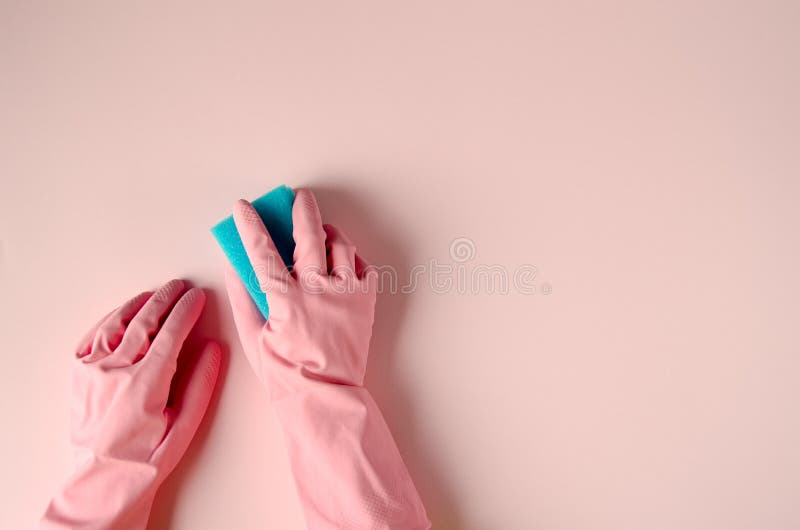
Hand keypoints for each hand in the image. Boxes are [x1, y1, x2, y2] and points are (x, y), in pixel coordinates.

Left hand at [42, 279, 220, 529]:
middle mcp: (115, 371)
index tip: (198, 297)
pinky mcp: (77, 375)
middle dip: (167, 299)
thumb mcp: (184, 426)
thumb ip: (201, 383)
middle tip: (181, 287)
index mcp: (145, 383)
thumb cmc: (145, 460)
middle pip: (145, 320)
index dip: (187, 310)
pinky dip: (112, 319)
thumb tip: (214, 349)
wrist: (101, 483)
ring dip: (139, 304)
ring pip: (117, 323)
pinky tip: (123, 315)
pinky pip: (94, 335)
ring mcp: (91, 370)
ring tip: (155, 294)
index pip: (171, 332)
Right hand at [224, 189, 429, 528]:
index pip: (262, 250)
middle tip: (299, 197)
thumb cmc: (285, 372)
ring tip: (321, 235)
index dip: (250, 225)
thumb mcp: (254, 336)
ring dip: (329, 234)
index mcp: (285, 298)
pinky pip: (364, 265)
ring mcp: (345, 293)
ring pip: (341, 245)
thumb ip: (242, 297)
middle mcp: (317, 289)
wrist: (326, 395)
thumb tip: (234, 266)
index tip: (243, 206)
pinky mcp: (365, 300)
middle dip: (302, 208)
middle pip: (310, 233)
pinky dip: (352, 259)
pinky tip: (341, 264)